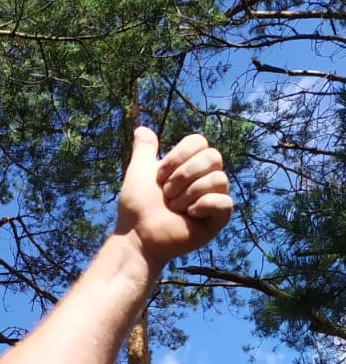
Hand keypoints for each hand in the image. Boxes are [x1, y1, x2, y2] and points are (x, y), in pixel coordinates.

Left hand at [115, 127, 232, 269]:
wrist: (137, 235)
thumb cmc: (137, 206)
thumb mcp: (139, 171)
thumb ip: (144, 150)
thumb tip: (141, 129)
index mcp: (190, 166)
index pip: (199, 142)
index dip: (179, 156)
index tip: (159, 176)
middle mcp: (205, 180)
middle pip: (213, 157)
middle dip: (184, 174)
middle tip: (167, 193)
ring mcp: (212, 199)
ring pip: (220, 178)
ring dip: (190, 192)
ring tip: (174, 207)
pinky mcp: (217, 220)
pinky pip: (225, 202)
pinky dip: (205, 205)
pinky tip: (190, 215)